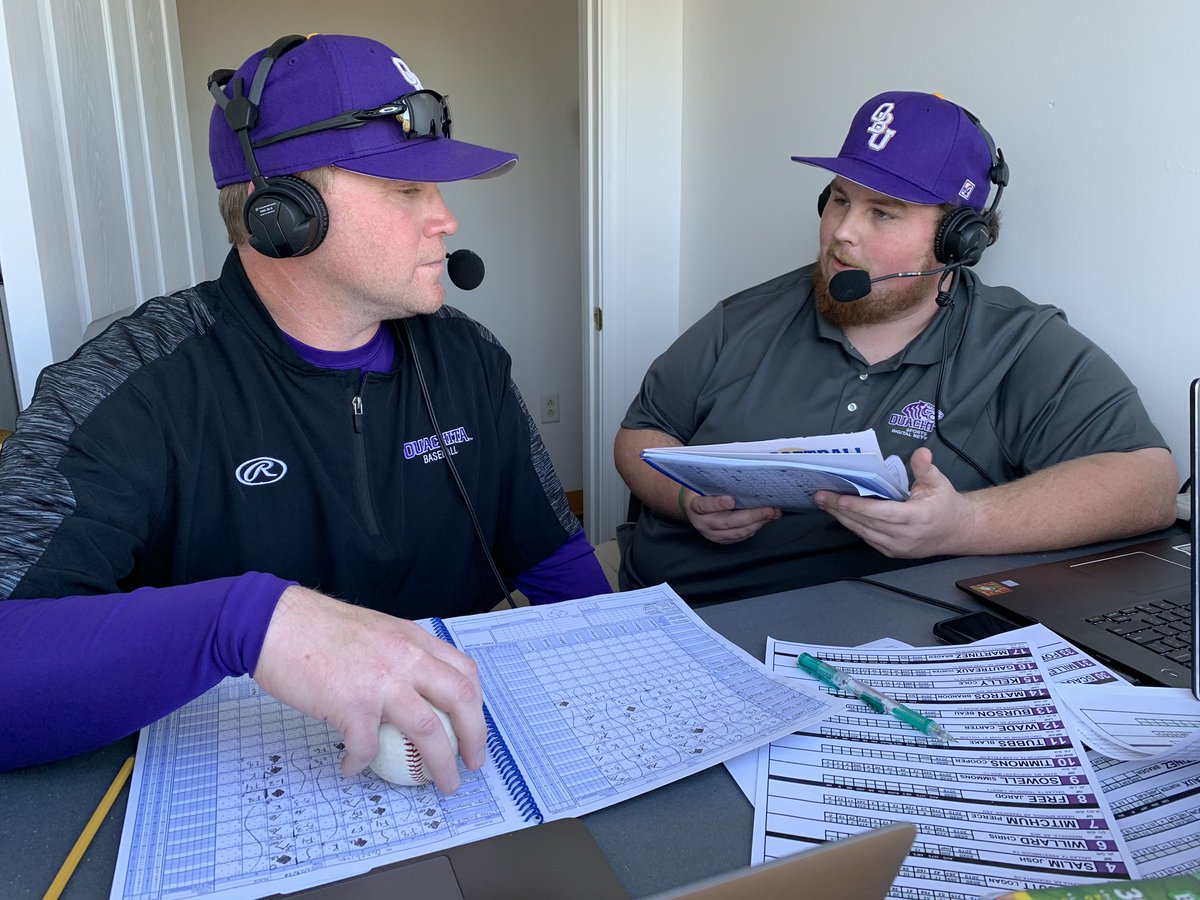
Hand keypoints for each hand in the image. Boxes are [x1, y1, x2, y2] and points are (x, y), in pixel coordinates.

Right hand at [253, 586, 484, 792]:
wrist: (275, 623)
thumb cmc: (318, 628)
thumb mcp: (377, 630)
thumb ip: (401, 654)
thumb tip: (416, 688)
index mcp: (414, 639)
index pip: (465, 671)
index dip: (477, 705)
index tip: (475, 727)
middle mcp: (405, 658)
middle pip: (461, 700)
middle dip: (475, 738)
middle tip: (472, 763)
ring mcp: (381, 681)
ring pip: (428, 730)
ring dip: (439, 764)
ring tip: (438, 782)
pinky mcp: (351, 705)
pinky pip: (367, 747)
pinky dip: (362, 763)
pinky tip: (353, 766)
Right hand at [684, 491, 780, 544]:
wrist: (693, 508)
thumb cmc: (701, 491)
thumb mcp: (703, 484)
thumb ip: (717, 483)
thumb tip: (743, 476)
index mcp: (694, 506)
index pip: (705, 505)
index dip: (718, 503)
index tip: (731, 500)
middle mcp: (702, 522)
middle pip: (727, 522)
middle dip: (752, 516)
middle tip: (769, 509)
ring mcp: (711, 534)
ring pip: (736, 533)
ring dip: (757, 524)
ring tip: (772, 514)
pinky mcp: (720, 540)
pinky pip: (739, 537)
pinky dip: (754, 529)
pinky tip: (764, 520)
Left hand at [813, 447, 973, 557]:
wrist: (956, 531)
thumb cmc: (945, 504)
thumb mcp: (939, 482)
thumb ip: (926, 468)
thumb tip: (921, 453)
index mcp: (916, 517)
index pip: (882, 513)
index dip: (859, 507)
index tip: (839, 499)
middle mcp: (904, 536)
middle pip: (866, 523)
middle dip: (840, 510)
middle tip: (820, 496)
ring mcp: (897, 547)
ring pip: (863, 532)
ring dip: (842, 518)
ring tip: (824, 503)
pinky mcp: (891, 552)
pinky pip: (867, 538)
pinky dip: (853, 525)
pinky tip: (839, 513)